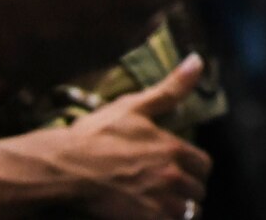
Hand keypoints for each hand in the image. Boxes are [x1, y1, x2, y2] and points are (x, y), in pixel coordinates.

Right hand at [56, 55, 212, 219]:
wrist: (63, 170)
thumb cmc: (94, 137)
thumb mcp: (133, 107)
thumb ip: (171, 89)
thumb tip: (198, 60)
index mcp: (173, 149)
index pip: (203, 166)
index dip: (191, 169)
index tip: (175, 170)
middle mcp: (172, 178)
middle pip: (196, 193)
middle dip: (184, 192)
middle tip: (162, 190)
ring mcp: (159, 205)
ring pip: (186, 215)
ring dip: (175, 212)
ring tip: (155, 206)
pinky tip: (145, 214)